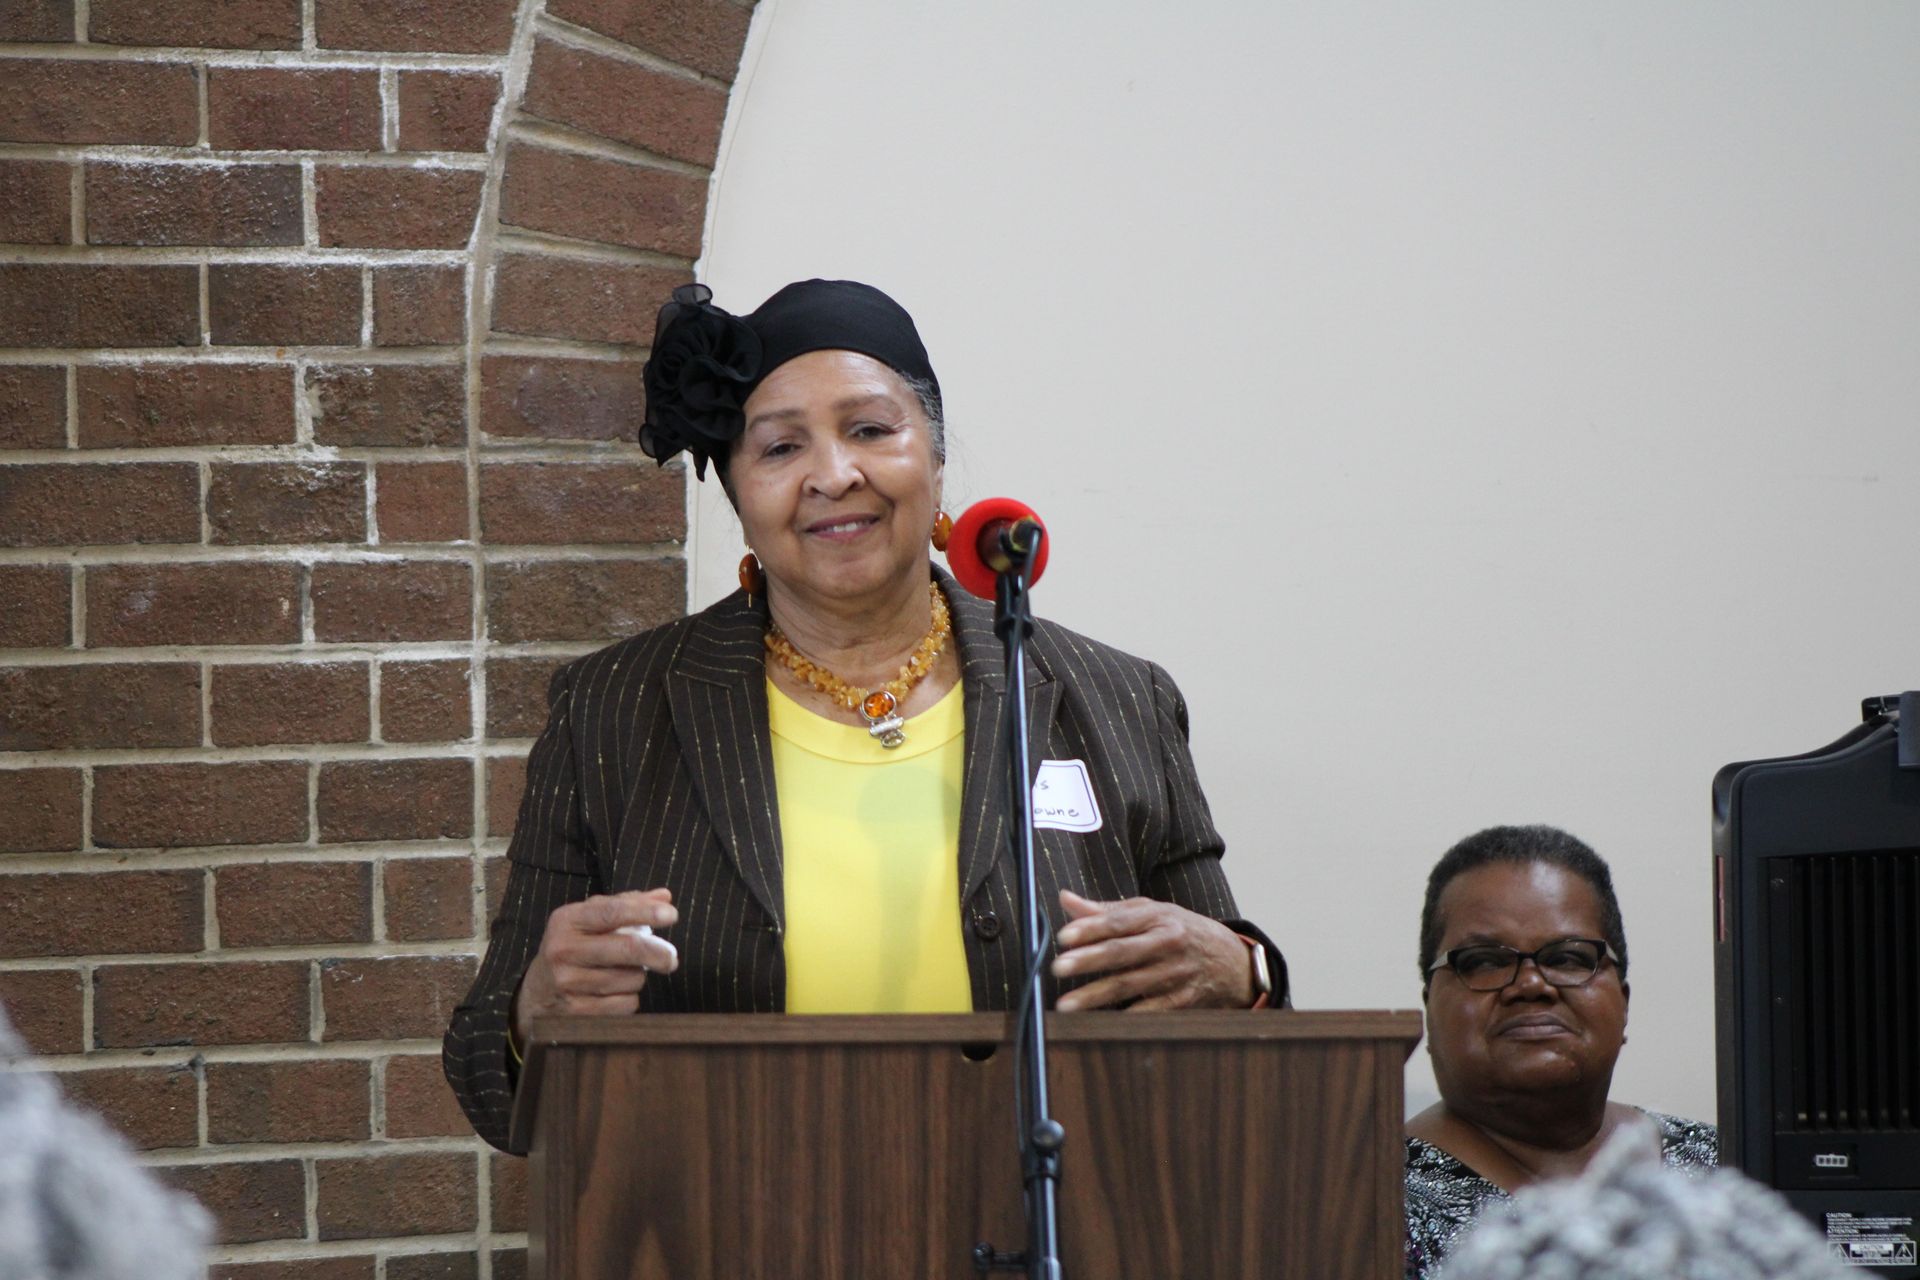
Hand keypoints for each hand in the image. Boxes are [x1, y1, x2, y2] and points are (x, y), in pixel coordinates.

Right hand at [513, 889, 678, 1044]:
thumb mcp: (589, 920)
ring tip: (625, 973)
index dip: (645, 912)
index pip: (612, 912)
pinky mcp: (575, 1012)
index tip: (672, 915)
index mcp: (567, 920)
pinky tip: (616, 993)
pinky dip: (629, 999)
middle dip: (658, 953)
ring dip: (639, 977)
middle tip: (672, 958)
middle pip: (627, 949)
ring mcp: (567, 983)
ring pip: (629, 979)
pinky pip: (624, 1005)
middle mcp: (563, 950)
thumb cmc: (573, 948)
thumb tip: (665, 896)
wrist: (536, 993)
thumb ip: (626, 905)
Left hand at [1049, 889, 1254, 1010]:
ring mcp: (1176, 973)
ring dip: (1096, 996)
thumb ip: (1106, 911)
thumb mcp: (1150, 913)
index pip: (1118, 922)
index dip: (1090, 929)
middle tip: (1057, 967)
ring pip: (1131, 985)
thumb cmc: (1180, 931)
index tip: (1063, 937)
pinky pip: (1151, 1011)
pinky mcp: (1183, 1000)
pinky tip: (1103, 1024)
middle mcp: (1168, 943)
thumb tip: (1065, 899)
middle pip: (1123, 952)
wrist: (1232, 960)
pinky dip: (1128, 1017)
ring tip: (1066, 1004)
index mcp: (1157, 917)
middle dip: (1089, 960)